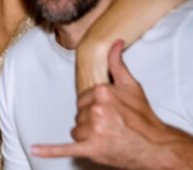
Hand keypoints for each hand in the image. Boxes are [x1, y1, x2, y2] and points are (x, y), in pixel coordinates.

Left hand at [33, 40, 183, 168]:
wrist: (157, 146)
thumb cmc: (144, 117)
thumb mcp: (132, 86)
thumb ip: (117, 64)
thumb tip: (115, 42)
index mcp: (101, 91)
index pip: (83, 99)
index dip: (95, 106)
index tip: (111, 112)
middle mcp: (95, 109)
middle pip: (79, 115)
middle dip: (92, 121)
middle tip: (112, 126)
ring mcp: (93, 129)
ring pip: (76, 130)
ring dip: (88, 135)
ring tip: (109, 137)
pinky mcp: (91, 148)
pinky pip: (65, 148)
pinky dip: (50, 150)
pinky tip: (36, 149)